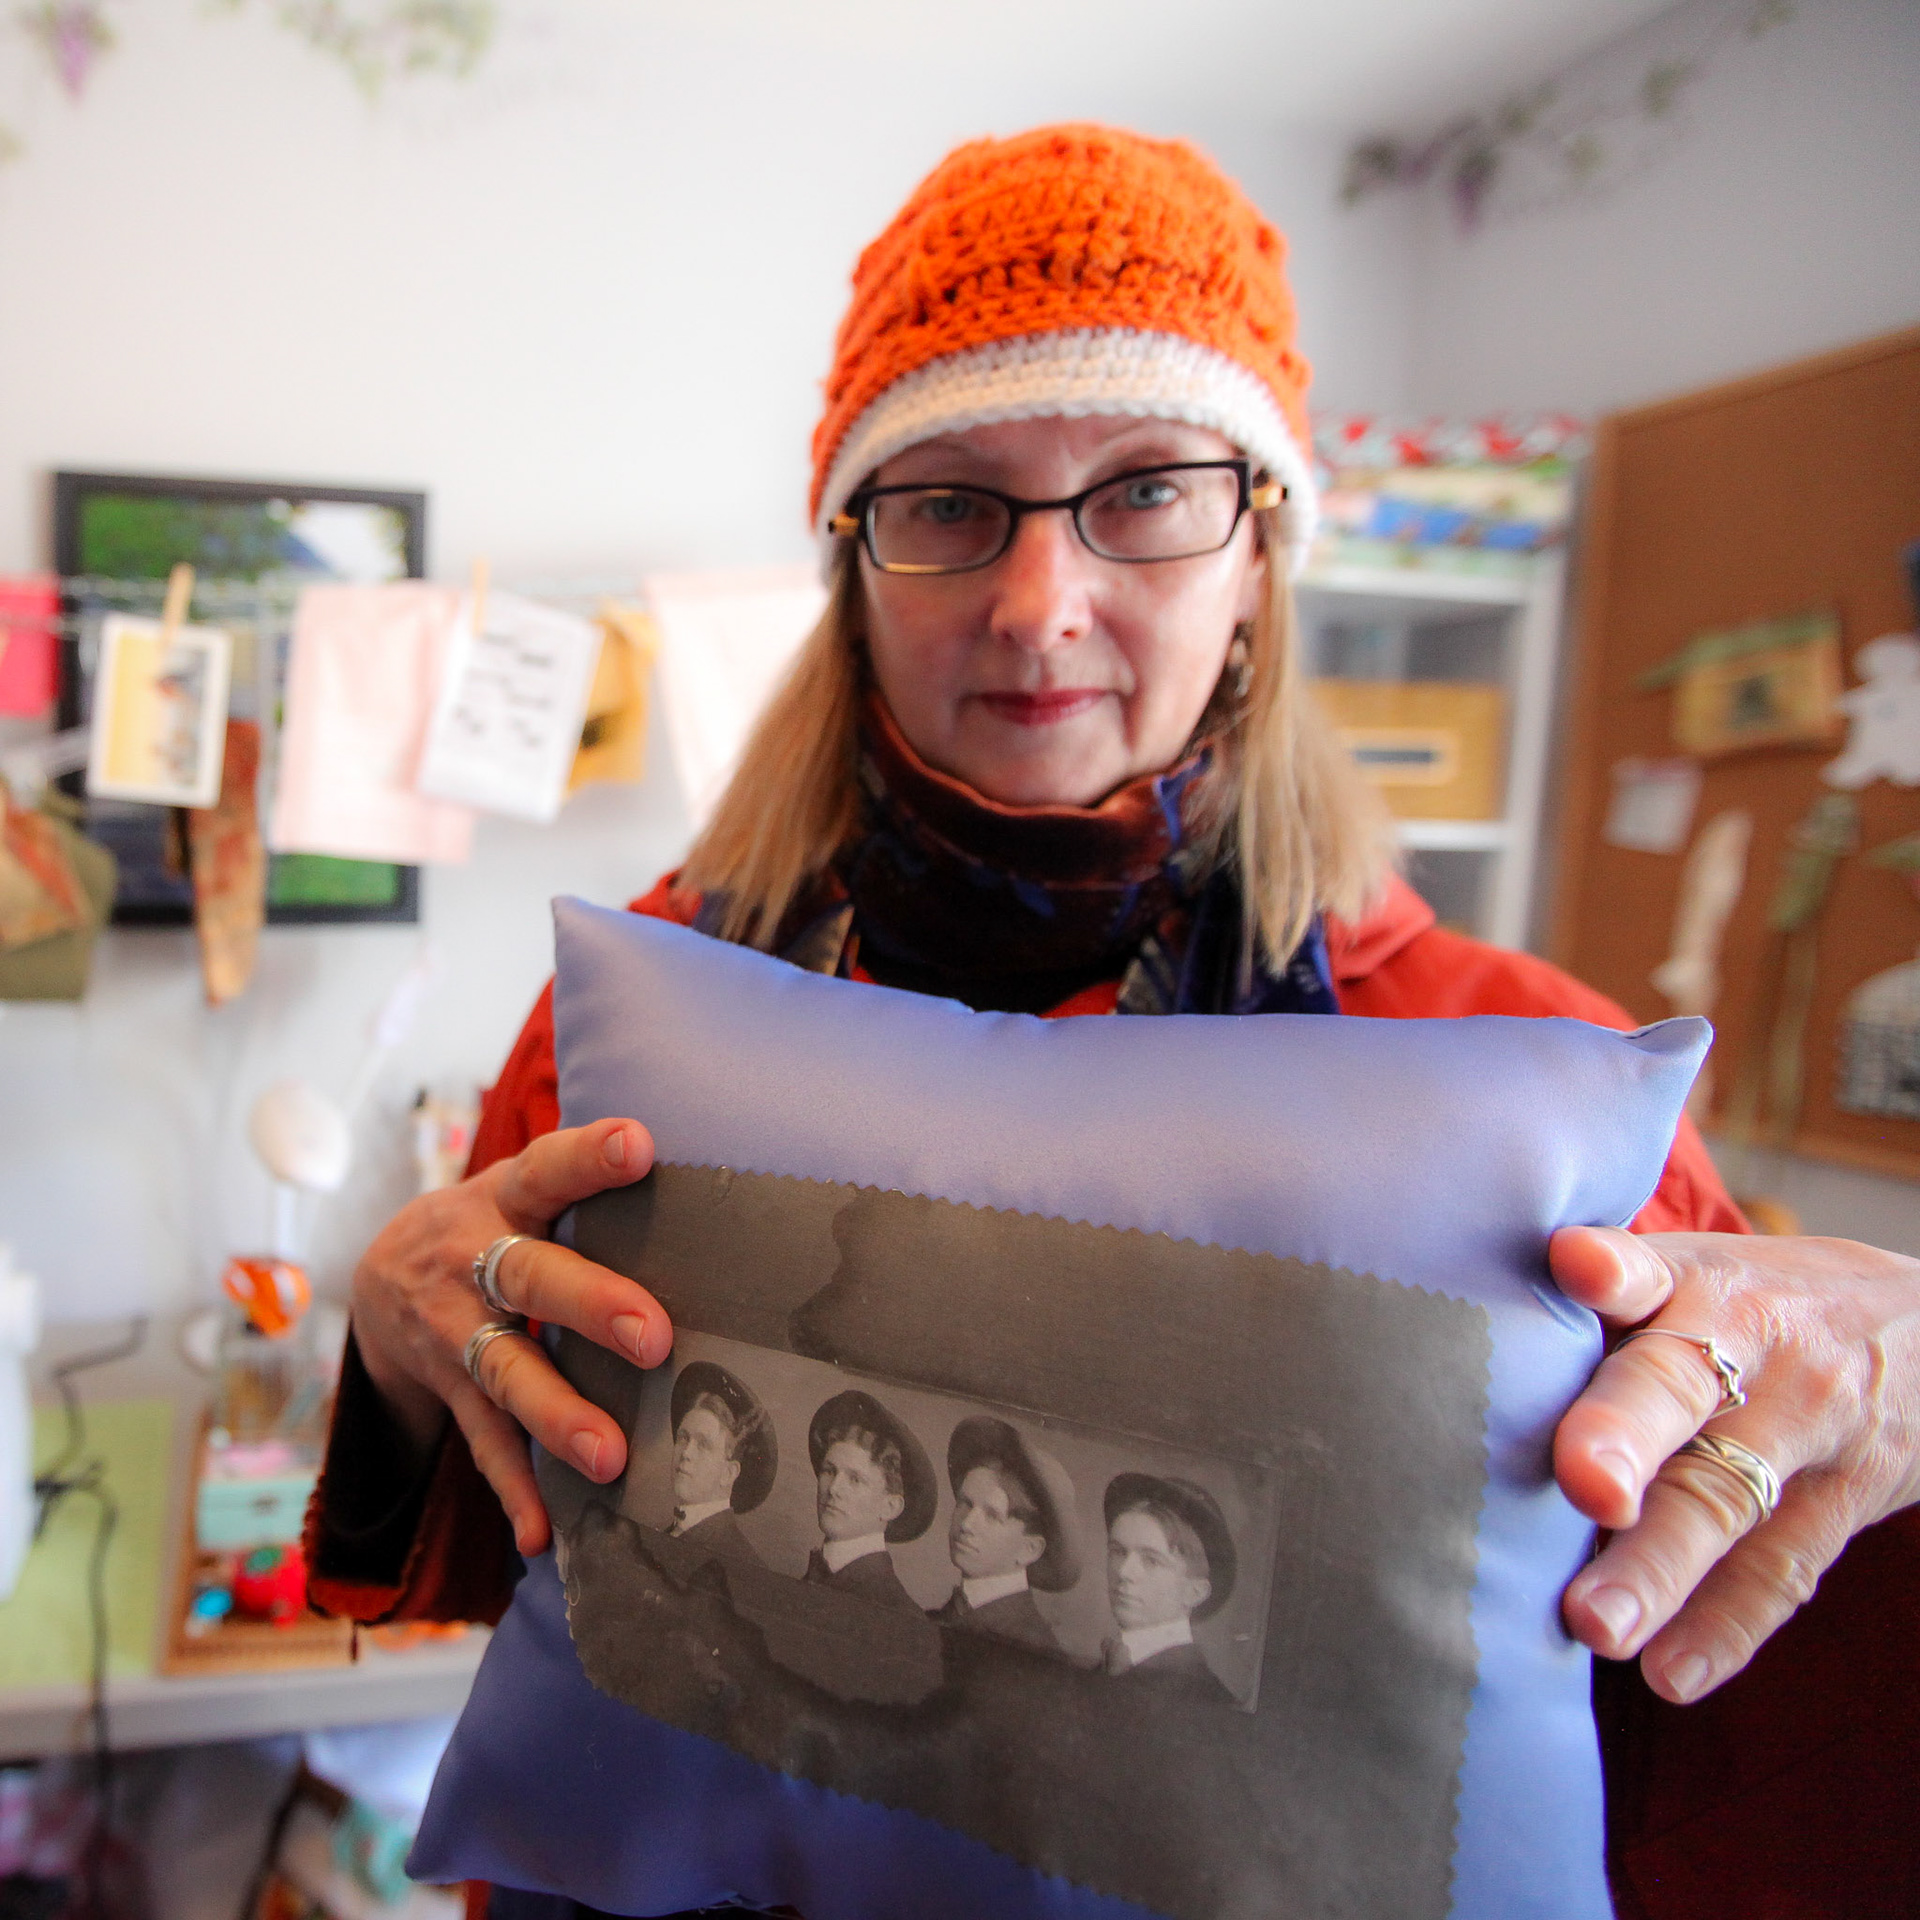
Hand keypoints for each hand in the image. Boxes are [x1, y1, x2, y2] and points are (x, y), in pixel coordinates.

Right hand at [348, 1118, 671, 1555]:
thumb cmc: (494, 1221)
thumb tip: (693, 1171)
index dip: (590, 1157)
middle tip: (655, 1336)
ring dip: (558, 1415)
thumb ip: (584, 1182)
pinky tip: (543, 1534)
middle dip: (591, 1306)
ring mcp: (455, 1332)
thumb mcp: (522, 1186)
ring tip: (610, 1456)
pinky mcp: (450, 1391)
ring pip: (507, 1373)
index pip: (548, 1168)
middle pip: (531, 1279)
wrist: (377, 1274)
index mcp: (505, 1199)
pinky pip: (482, 1444)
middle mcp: (472, 1262)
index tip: (640, 1145)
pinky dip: (514, 1489)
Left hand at [1550, 1226, 1919, 1701]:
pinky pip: (1781, 1570)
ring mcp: (1802, 1427)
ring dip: (1660, 1567)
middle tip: (1583, 1485)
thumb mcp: (1687, 1270)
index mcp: (1690, 1279)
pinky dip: (1726, 1626)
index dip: (1611, 1268)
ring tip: (1596, 1624)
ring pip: (1724, 1498)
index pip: (1647, 1267)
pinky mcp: (1840, 1502)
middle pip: (1678, 1389)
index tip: (1576, 1265)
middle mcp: (1748, 1347)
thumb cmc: (1742, 1302)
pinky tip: (1671, 1672)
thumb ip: (1593, 1293)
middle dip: (1625, 1434)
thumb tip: (1448, 1311)